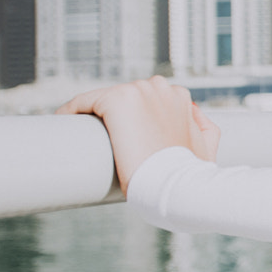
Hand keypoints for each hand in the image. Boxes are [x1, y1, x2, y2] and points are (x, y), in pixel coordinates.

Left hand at [59, 76, 221, 191]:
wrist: (178, 184)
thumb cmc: (191, 172)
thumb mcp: (208, 146)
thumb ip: (204, 126)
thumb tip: (191, 112)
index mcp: (179, 97)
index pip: (144, 99)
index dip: (129, 117)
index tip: (117, 134)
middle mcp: (159, 88)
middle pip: (122, 97)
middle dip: (110, 115)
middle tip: (96, 137)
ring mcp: (137, 91)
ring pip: (102, 98)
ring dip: (90, 113)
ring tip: (77, 133)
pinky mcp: (117, 100)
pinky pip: (84, 102)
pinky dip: (71, 111)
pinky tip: (63, 122)